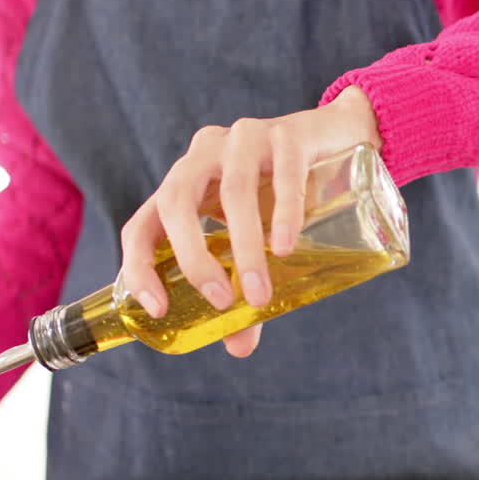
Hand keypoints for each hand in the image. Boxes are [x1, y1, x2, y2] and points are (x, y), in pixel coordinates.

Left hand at [119, 85, 381, 357]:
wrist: (341, 139)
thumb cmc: (284, 195)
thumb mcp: (257, 243)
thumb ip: (244, 289)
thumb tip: (239, 346)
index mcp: (183, 184)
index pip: (141, 224)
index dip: (137, 266)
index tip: (158, 309)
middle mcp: (203, 156)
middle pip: (176, 203)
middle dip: (194, 259)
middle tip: (223, 303)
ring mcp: (244, 138)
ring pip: (234, 192)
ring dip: (244, 248)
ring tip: (261, 294)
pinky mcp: (288, 133)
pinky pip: (283, 174)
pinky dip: (283, 213)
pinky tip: (285, 247)